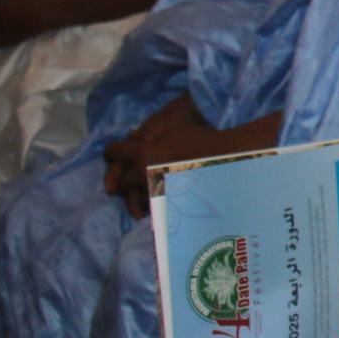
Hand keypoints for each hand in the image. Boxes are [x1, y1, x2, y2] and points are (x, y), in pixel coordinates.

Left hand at [102, 97, 217, 218]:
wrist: (225, 158)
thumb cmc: (201, 140)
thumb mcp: (173, 130)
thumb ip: (150, 133)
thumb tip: (133, 136)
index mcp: (142, 153)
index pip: (113, 152)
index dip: (114, 152)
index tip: (118, 154)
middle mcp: (143, 173)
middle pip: (119, 182)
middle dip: (121, 180)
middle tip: (127, 179)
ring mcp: (154, 191)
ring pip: (133, 199)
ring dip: (135, 196)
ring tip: (142, 195)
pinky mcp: (167, 203)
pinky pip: (151, 208)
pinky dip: (151, 206)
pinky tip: (157, 202)